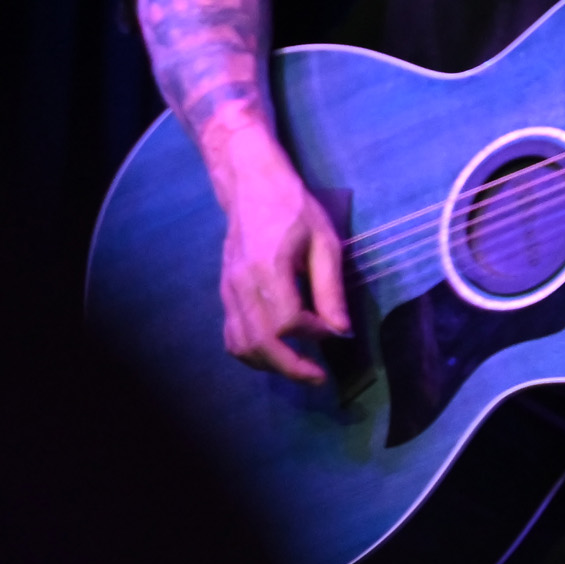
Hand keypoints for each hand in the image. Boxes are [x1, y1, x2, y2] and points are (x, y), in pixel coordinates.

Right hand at [209, 119, 350, 385]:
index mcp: (268, 268)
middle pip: (259, 344)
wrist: (250, 186)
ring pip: (240, 346)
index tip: (335, 329)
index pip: (286, 322)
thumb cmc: (294, 208)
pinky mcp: (223, 294)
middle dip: (291, 368)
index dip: (313, 334)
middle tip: (319, 377)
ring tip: (300, 368)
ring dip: (270, 365)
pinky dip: (252, 353)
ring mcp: (226, 291)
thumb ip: (330, 287)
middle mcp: (241, 284)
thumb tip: (341, 330)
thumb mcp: (325, 241)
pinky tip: (276, 353)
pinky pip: (231, 336)